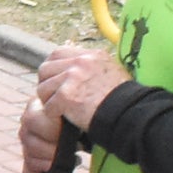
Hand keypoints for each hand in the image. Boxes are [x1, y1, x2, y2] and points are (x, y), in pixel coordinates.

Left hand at [21, 43, 124, 172]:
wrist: (129, 115)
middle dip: (47, 85)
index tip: (56, 82)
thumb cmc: (123, 101)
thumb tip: (74, 70)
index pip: (58, 53)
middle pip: (45, 69)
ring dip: (49, 102)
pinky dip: (54, 116)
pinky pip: (48, 106)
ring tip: (62, 110)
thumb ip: (92, 68)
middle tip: (54, 98)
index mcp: (91, 55)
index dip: (53, 69)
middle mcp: (80, 62)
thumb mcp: (111, 73)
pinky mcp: (66, 95)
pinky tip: (66, 119)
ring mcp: (72, 77)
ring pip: (43, 88)